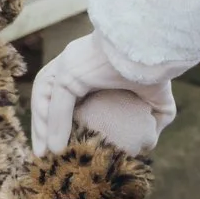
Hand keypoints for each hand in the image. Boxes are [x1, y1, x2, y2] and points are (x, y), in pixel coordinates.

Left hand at [32, 27, 177, 155]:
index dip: (58, 117)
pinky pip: (58, 101)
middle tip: (42, 152)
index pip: (64, 92)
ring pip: (45, 97)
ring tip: (42, 153)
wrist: (158, 44)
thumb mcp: (156, 96)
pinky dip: (54, 124)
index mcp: (88, 64)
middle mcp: (74, 60)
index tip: (59, 140)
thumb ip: (154, 119)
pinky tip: (55, 147)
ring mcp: (70, 62)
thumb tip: (147, 144)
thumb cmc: (158, 64)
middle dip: (42, 122)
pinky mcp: (72, 69)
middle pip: (47, 94)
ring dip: (41, 125)